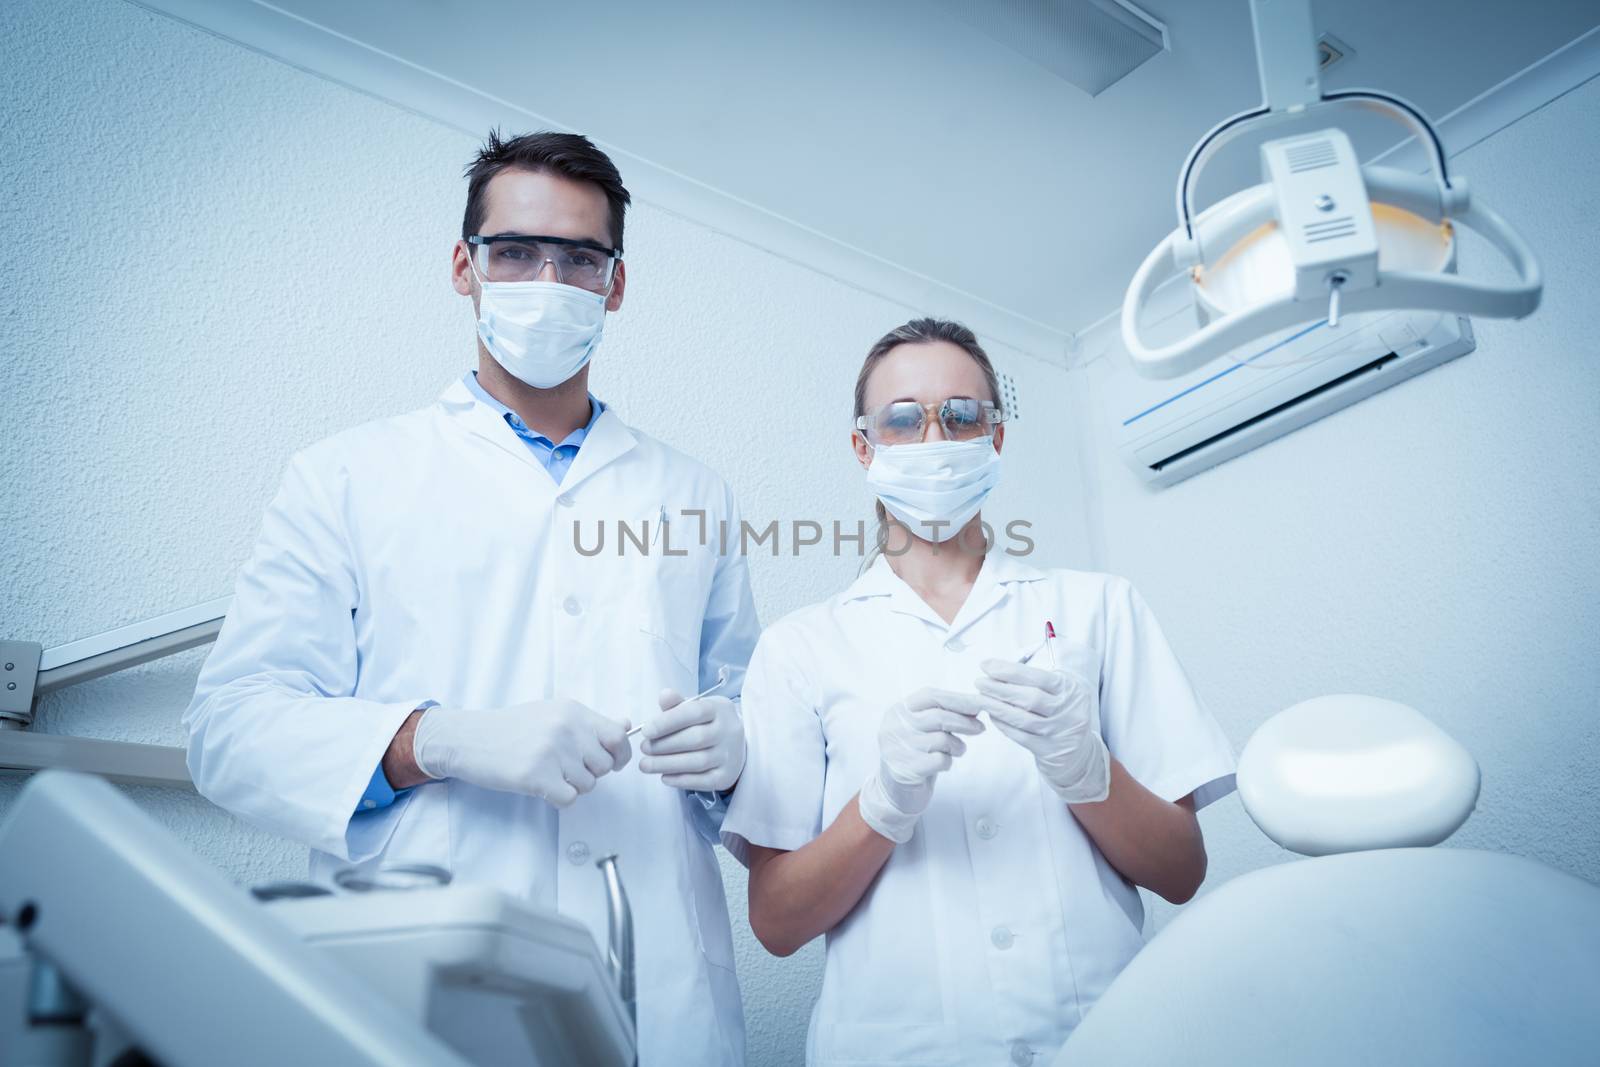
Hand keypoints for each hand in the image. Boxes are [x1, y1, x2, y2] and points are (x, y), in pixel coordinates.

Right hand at [412, 700, 631, 806]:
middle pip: (604, 765)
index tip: (611, 763)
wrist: (468, 738)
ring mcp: (552, 752)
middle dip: (591, 773)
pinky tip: (542, 787)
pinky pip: (569, 799)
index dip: (620, 755)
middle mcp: (566, 729)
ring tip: (550, 774)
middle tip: (567, 769)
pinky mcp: (536, 776)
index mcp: (573, 712)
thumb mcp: (552, 714)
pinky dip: (559, 798)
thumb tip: (627, 725)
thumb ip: (589, 723)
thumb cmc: (511, 727)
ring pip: (588, 785)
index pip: (618, 736)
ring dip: (573, 786)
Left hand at [639, 690, 745, 792]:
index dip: (668, 721)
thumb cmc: (708, 724)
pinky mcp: (726, 776)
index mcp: (719, 709)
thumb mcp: (695, 708)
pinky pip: (702, 781)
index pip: (695, 712)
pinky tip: (664, 776)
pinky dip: (680, 780)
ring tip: (646, 765)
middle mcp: (728, 731)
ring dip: (667, 764)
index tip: (647, 731)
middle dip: (664, 745)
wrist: (735, 745)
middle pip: (696, 739)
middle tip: (644, 748)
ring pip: (698, 762)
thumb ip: (677, 704)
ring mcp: (729, 756)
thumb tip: (664, 696)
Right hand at [858, 688, 985, 842]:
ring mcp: (898, 749)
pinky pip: (940, 760)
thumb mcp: (924, 729)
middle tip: (980, 728)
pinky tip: (943, 764)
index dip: (957, 699)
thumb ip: (943, 715)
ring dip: (957, 745)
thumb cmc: (915, 754)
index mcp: (897, 712)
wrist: (895, 791)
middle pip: (938, 716)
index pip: (930, 696)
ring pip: (941, 739)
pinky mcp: (906, 770)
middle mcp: (894, 728)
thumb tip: (975, 705)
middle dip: (964, 722)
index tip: (978, 704)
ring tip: (957, 750)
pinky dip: (948, 762)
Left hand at [977, 659, 1109, 802]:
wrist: (1078, 753)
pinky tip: (992, 716)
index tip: (988, 666)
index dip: (1010, 671)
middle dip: (1000, 688)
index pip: (1039, 677)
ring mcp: (1060, 732)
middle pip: (1030, 698)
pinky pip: (1021, 736)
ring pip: (1023, 718)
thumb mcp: (1060, 691)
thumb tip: (999, 669)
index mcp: (1072, 690)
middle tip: (979, 682)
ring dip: (998, 707)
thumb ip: (1036, 680)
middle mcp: (1070, 710)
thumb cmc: (1062, 714)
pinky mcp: (1050, 750)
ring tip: (981, 698)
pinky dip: (1004, 725)